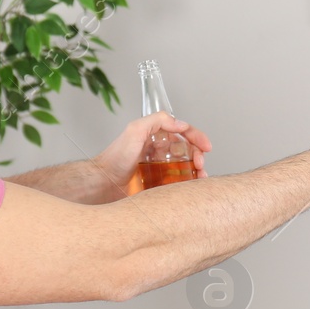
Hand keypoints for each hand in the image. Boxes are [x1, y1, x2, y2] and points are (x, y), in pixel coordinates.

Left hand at [95, 112, 213, 194]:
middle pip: (188, 150)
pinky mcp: (158, 185)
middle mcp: (159, 151)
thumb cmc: (114, 159)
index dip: (197, 137)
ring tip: (200, 177)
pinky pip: (178, 183)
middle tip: (200, 164)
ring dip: (198, 171)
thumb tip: (181, 124)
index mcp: (155, 137)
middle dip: (199, 155)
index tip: (206, 147)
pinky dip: (188, 184)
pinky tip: (192, 188)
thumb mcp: (134, 130)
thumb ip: (157, 120)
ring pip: (186, 167)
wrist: (103, 184)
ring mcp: (159, 169)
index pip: (182, 132)